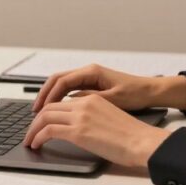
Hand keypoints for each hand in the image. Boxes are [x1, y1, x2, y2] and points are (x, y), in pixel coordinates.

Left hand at [22, 93, 170, 166]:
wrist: (142, 142)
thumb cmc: (132, 135)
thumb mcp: (110, 117)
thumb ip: (92, 116)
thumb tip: (80, 128)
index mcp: (93, 98)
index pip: (62, 101)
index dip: (48, 111)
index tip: (41, 122)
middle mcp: (84, 103)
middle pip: (50, 107)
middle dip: (36, 120)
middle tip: (30, 132)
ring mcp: (80, 116)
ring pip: (45, 117)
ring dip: (33, 129)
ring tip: (29, 141)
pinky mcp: (78, 131)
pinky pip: (48, 131)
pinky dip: (37, 137)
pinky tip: (36, 144)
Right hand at [32, 64, 185, 112]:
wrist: (151, 91)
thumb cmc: (135, 94)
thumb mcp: (112, 99)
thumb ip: (89, 99)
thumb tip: (68, 103)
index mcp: (91, 72)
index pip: (61, 82)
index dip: (48, 96)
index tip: (40, 110)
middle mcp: (88, 72)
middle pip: (57, 80)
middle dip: (44, 95)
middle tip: (34, 111)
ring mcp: (90, 78)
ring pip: (62, 85)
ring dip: (50, 97)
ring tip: (41, 113)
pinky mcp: (93, 85)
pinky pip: (70, 90)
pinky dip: (60, 98)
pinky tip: (57, 111)